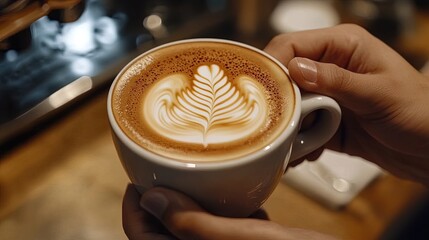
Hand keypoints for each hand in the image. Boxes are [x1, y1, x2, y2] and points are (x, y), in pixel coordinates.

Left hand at [122, 184, 335, 239]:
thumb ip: (196, 226)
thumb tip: (152, 200)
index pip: (142, 237)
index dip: (135, 207)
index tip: (139, 178)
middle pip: (166, 230)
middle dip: (163, 200)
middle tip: (165, 168)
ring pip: (194, 227)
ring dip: (192, 202)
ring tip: (195, 173)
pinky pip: (224, 227)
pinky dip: (224, 209)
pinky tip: (237, 192)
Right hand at [264, 24, 428, 185]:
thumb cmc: (419, 112)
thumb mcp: (378, 94)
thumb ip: (336, 80)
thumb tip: (295, 69)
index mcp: (343, 46)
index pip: (292, 45)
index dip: (273, 64)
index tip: (261, 90)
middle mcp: (330, 67)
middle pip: (285, 77)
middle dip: (277, 101)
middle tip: (273, 122)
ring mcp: (326, 95)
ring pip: (289, 105)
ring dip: (287, 125)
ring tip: (290, 144)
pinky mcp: (325, 120)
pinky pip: (299, 127)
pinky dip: (296, 141)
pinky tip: (302, 153)